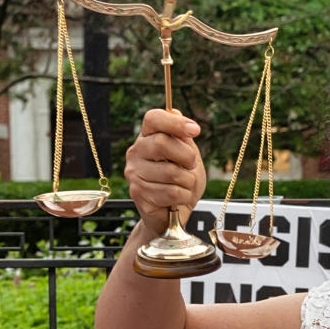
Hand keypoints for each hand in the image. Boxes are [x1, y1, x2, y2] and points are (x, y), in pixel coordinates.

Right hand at [124, 108, 206, 235]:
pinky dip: (184, 197)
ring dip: (188, 182)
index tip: (195, 130)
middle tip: (190, 167)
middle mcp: (135, 153)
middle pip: (162, 143)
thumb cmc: (181, 184)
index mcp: (147, 138)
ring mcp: (134, 173)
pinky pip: (172, 192)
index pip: (153, 118)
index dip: (175, 123)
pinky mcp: (138, 194)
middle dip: (186, 157)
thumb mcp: (187, 158)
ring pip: (172, 172)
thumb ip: (182, 138)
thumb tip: (176, 113)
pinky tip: (178, 199)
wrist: (172, 215)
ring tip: (183, 187)